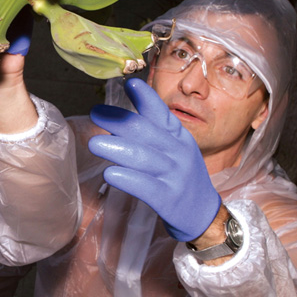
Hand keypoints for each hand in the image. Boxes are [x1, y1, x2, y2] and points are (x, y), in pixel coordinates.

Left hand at [88, 78, 220, 241]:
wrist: (203, 213)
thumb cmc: (181, 175)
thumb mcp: (175, 147)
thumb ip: (152, 132)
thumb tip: (118, 118)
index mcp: (179, 136)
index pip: (162, 112)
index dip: (146, 97)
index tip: (129, 83)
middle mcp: (179, 152)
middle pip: (146, 132)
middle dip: (119, 121)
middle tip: (96, 113)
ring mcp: (175, 176)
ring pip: (143, 158)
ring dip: (115, 149)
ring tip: (93, 144)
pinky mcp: (169, 200)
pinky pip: (146, 187)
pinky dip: (127, 179)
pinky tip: (109, 174)